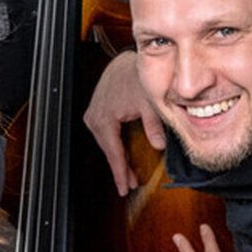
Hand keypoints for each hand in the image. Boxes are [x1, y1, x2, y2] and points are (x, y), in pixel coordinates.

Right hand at [83, 50, 165, 195]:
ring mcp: (92, 115)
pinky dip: (114, 146)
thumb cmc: (136, 78)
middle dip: (120, 168)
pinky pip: (104, 135)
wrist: (125, 63)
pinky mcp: (96, 112)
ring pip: (105, 144)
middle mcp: (94, 118)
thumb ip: (153, 125)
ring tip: (128, 175)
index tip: (124, 188)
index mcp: (105, 119)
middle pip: (108, 151)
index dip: (120, 173)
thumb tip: (159, 146)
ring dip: (117, 158)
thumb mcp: (149, 102)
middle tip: (130, 185)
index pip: (113, 153)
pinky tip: (122, 156)